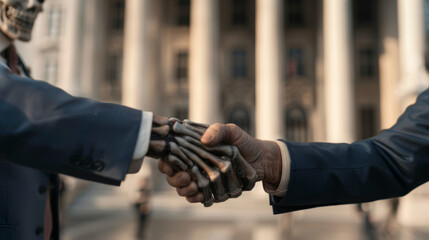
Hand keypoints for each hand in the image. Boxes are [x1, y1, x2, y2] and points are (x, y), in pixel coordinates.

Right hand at [158, 123, 281, 203]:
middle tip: (185, 177)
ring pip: (183, 189)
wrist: (261, 161)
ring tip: (193, 186)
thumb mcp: (231, 131)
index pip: (171, 157)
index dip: (166, 162)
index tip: (170, 165)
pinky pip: (197, 198)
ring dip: (185, 190)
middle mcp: (194, 165)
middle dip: (175, 179)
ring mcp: (201, 179)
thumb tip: (204, 140)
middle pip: (173, 175)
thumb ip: (218, 131)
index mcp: (194, 150)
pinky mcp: (211, 191)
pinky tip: (199, 195)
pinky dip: (196, 198)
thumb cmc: (244, 143)